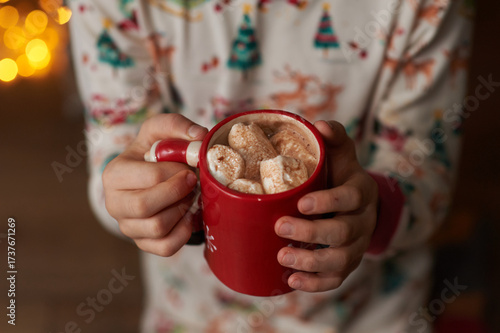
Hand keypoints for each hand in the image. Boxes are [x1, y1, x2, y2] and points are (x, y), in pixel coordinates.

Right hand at [103, 114, 207, 255]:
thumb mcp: (159, 131)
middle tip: (192, 182)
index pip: (149, 178)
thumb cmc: (155, 153)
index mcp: (114, 174)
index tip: (188, 167)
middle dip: (177, 193)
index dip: (176, 173)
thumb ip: (176, 125)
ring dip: (181, 210)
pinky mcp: (143, 243)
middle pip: (145, 206)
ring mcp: (127, 227)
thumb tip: (199, 135)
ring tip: (188, 196)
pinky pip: (165, 247)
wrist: (151, 177)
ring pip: (157, 228)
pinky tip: (188, 216)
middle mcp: (114, 203)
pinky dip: (183, 232)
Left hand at [274, 120, 378, 291]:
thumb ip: (334, 136)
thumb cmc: (340, 175)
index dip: (328, 202)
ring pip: (341, 260)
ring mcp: (356, 245)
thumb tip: (319, 124)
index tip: (301, 203)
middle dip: (312, 233)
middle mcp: (362, 221)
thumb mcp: (341, 153)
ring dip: (311, 261)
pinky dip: (315, 283)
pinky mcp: (347, 264)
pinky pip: (336, 279)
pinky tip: (292, 281)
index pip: (351, 197)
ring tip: (283, 257)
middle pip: (343, 232)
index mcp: (360, 191)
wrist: (358, 204)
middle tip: (280, 227)